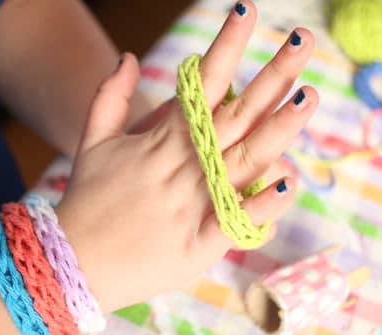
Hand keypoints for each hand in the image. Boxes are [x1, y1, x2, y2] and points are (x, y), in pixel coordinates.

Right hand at [56, 0, 317, 312]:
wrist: (74, 263)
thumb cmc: (86, 200)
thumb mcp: (91, 143)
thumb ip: (109, 97)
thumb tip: (128, 56)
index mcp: (161, 141)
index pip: (202, 85)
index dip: (226, 47)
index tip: (247, 13)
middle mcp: (182, 166)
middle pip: (235, 115)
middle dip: (271, 77)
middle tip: (302, 41)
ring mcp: (193, 204)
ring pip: (244, 161)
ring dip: (278, 128)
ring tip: (308, 96)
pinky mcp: (199, 243)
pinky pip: (237, 220)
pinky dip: (263, 203)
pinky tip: (290, 180)